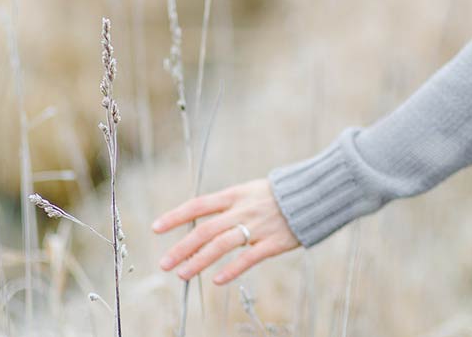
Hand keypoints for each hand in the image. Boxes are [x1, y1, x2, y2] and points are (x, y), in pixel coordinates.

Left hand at [151, 178, 300, 284]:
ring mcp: (258, 226)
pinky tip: (217, 281)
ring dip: (198, 261)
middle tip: (164, 264)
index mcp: (236, 194)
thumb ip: (229, 205)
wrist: (315, 193)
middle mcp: (243, 210)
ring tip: (182, 275)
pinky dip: (232, 270)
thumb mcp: (251, 191)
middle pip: (205, 230)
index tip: (156, 228)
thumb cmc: (281, 194)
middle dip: (181, 248)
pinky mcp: (274, 242)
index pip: (199, 205)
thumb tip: (203, 221)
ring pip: (221, 245)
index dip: (176, 216)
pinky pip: (249, 258)